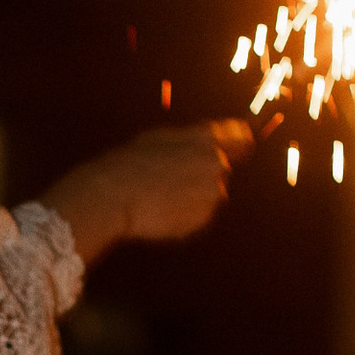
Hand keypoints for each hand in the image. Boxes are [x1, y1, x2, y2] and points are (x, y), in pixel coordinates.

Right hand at [42, 119, 246, 263]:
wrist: (114, 194)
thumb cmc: (130, 164)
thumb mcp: (161, 140)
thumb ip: (190, 142)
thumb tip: (208, 148)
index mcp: (205, 137)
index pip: (241, 138)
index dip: (240, 143)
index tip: (240, 148)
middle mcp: (216, 162)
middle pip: (220, 170)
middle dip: (201, 177)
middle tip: (170, 182)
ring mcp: (212, 191)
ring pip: (208, 196)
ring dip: (191, 199)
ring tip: (159, 198)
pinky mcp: (203, 217)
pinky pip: (197, 217)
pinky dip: (183, 217)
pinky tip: (160, 212)